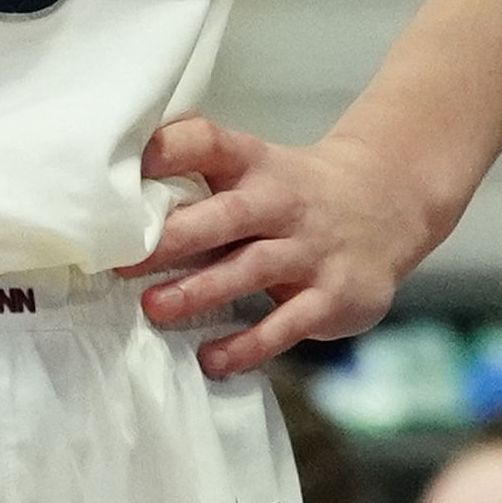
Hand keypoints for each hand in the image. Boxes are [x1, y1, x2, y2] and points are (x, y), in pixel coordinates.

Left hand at [134, 118, 449, 375]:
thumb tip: (112, 190)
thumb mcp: (258, 169)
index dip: (175, 149)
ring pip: (252, 269)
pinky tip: (212, 359)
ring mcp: (311, 251)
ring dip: (202, 291)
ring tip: (155, 308)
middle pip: (229, 214)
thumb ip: (200, 180)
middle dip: (177, 237)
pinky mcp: (331, 297)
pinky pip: (285, 325)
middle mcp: (284, 204)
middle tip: (125, 260)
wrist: (388, 205)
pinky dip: (248, 346)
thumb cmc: (295, 194)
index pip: (212, 143)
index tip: (138, 163)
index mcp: (258, 166)